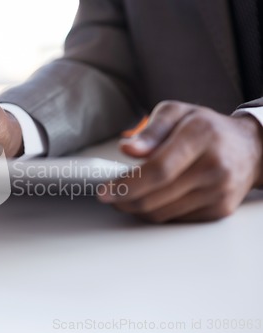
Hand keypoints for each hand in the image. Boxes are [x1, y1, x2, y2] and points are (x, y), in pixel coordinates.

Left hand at [98, 101, 262, 222]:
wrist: (250, 148)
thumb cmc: (206, 128)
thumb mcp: (176, 113)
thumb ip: (150, 130)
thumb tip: (127, 148)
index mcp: (200, 136)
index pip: (158, 169)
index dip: (127, 184)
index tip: (104, 190)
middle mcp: (213, 166)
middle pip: (156, 196)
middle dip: (124, 200)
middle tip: (109, 195)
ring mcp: (219, 192)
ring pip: (163, 213)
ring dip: (137, 208)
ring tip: (126, 196)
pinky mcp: (220, 210)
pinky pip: (176, 219)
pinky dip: (157, 212)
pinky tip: (152, 199)